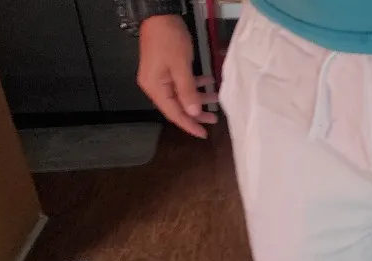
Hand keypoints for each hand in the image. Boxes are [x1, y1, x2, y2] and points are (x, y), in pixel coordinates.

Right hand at [137, 15, 217, 137]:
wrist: (159, 14)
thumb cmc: (169, 39)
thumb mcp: (181, 66)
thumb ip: (187, 91)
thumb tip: (193, 113)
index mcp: (155, 88)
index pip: (173, 113)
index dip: (189, 125)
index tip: (203, 134)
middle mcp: (155, 86)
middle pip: (177, 106)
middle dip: (196, 113)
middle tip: (214, 119)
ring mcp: (160, 77)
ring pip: (181, 95)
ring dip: (198, 97)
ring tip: (215, 99)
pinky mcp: (165, 69)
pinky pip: (181, 82)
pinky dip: (194, 84)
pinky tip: (207, 81)